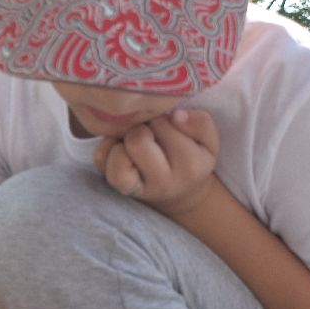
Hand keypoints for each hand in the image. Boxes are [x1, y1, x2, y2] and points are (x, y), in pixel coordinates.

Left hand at [93, 108, 220, 216]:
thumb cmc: (192, 158)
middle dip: (142, 127)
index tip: (168, 122)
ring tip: (136, 141)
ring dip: (123, 140)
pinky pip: (101, 159)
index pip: (165, 125)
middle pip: (138, 139)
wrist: (180, 193)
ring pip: (117, 155)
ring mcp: (136, 188)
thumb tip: (176, 115)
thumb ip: (201, 123)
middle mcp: (163, 182)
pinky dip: (107, 146)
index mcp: (190, 167)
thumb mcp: (208, 141)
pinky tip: (122, 147)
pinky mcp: (116, 186)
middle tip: (150, 131)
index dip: (162, 116)